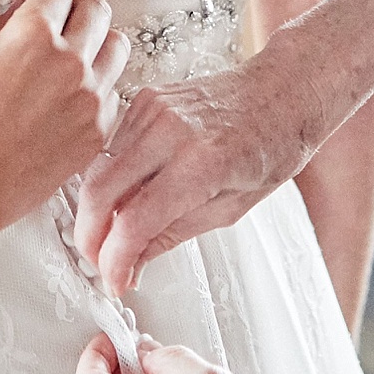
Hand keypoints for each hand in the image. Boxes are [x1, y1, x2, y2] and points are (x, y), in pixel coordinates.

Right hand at [0, 0, 129, 241]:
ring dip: (95, 45)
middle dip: (74, 10)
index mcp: (31, 36)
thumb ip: (7, 33)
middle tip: (57, 21)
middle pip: (96, 11)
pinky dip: (96, 88)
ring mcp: (89, 99)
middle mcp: (69, 62)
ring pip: (115, 48)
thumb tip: (23, 15)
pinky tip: (68, 98)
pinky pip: (111, 93)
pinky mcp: (97, 134)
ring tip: (71, 58)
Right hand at [74, 42, 311, 291]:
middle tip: (100, 262)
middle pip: (98, 192)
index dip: (115, 261)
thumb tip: (131, 264)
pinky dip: (108, 178)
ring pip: (96, 168)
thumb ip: (172, 235)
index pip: (134, 223)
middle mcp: (170, 131)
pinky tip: (123, 199)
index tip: (115, 281)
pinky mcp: (144, 99)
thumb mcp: (230, 210)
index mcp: (201, 164)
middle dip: (89, 236)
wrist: (284, 92)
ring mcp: (153, 109)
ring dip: (94, 209)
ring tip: (111, 235)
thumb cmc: (271, 147)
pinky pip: (110, 147)